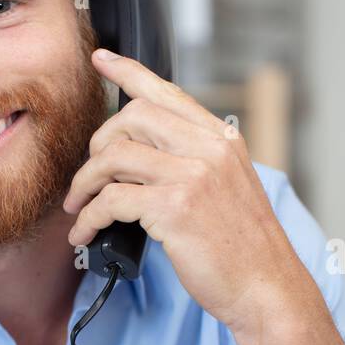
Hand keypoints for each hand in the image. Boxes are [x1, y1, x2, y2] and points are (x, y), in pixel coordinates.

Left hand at [64, 49, 308, 334]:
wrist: (265, 286)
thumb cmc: (243, 246)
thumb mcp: (228, 187)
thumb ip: (195, 160)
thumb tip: (145, 152)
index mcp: (221, 139)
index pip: (167, 91)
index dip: (127, 71)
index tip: (100, 59)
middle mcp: (208, 149)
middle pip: (131, 117)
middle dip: (98, 144)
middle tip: (90, 175)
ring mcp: (191, 176)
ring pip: (114, 156)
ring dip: (85, 183)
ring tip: (79, 207)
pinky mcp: (173, 208)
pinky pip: (110, 200)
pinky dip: (88, 218)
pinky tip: (85, 233)